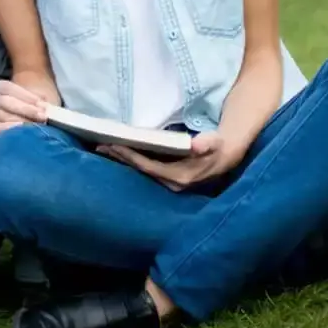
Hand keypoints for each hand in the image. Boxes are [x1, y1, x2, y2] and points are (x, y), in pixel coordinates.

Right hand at [0, 79, 47, 133]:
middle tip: (42, 116)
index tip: (40, 103)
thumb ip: (41, 101)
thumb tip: (45, 108)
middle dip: (25, 108)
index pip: (6, 87)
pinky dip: (12, 130)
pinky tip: (25, 134)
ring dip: (21, 121)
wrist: (36, 120)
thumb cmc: (36, 106)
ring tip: (37, 126)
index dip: (24, 95)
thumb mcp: (40, 100)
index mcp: (1, 89)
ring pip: (1, 116)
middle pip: (3, 101)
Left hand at [99, 131, 244, 191]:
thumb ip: (206, 144)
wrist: (227, 155)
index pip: (147, 167)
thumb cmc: (218, 146)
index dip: (130, 156)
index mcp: (179, 177)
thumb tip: (196, 145)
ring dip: (123, 160)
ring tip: (104, 149)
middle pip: (140, 171)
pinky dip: (132, 161)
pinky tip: (120, 154)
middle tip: (100, 146)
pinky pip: (146, 170)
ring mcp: (170, 183)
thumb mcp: (214, 143)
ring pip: (141, 171)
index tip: (113, 145)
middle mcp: (172, 184)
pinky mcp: (169, 178)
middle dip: (120, 158)